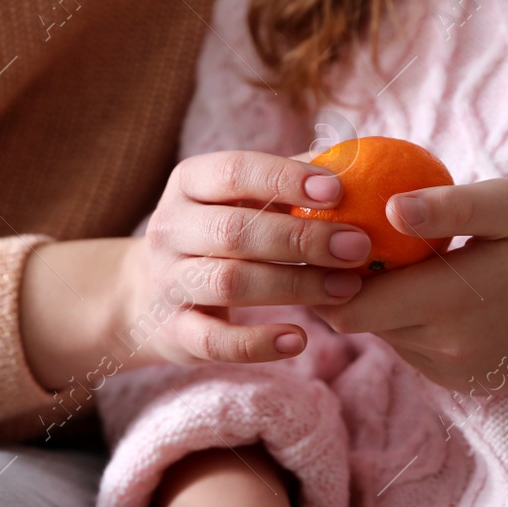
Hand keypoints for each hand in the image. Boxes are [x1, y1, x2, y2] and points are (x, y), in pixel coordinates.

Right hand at [125, 150, 375, 364]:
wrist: (150, 296)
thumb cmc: (217, 235)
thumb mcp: (237, 200)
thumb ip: (285, 181)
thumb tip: (349, 162)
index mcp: (188, 184)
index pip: (234, 172)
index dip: (285, 179)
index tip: (338, 191)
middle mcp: (170, 229)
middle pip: (235, 231)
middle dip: (301, 239)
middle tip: (357, 247)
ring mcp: (168, 282)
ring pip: (230, 283)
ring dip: (294, 285)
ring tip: (346, 288)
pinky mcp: (174, 332)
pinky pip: (215, 341)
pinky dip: (258, 344)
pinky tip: (299, 341)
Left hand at [314, 178, 507, 393]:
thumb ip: (447, 208)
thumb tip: (387, 209)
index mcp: (448, 302)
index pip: (348, 305)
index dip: (329, 275)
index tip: (331, 239)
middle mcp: (445, 350)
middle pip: (362, 323)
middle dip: (352, 288)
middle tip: (360, 244)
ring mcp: (457, 374)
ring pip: (389, 338)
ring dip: (388, 306)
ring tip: (408, 263)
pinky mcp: (469, 385)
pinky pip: (419, 353)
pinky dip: (418, 324)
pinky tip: (444, 292)